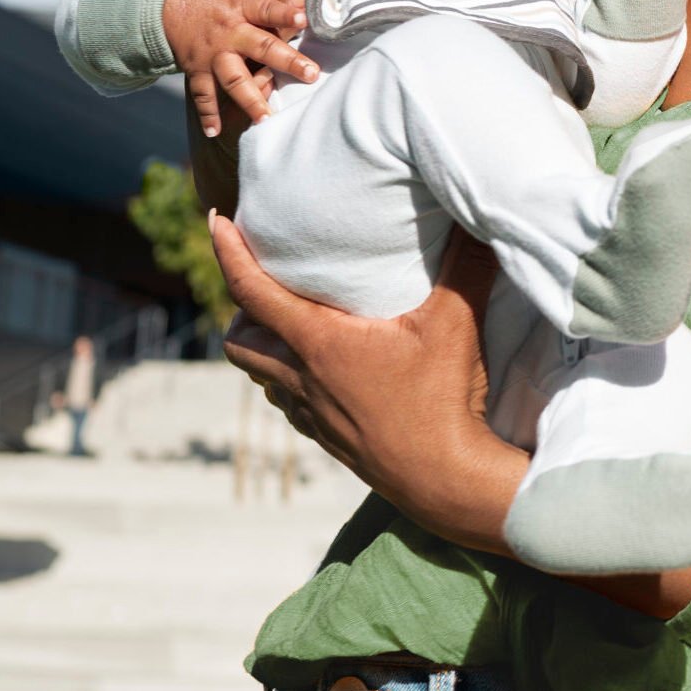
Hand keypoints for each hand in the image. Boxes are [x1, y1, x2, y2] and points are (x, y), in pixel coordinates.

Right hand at [163, 0, 321, 136]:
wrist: (155, 1)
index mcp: (238, 4)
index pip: (266, 7)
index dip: (285, 11)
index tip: (306, 16)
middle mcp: (228, 32)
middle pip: (261, 47)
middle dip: (286, 61)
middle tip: (311, 74)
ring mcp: (211, 53)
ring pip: (234, 78)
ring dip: (251, 98)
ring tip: (267, 119)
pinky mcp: (196, 69)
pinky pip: (203, 95)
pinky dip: (208, 114)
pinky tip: (216, 133)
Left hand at [215, 217, 528, 551]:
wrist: (446, 480)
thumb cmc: (443, 398)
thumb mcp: (456, 320)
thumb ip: (466, 262)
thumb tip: (475, 210)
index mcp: (320, 343)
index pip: (252, 291)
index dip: (227, 252)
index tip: (216, 220)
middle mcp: (304, 379)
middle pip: (238, 342)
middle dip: (240, 308)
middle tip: (266, 280)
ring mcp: (314, 414)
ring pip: (262, 377)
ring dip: (264, 347)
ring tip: (291, 321)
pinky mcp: (330, 440)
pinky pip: (292, 403)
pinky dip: (291, 380)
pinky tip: (323, 371)